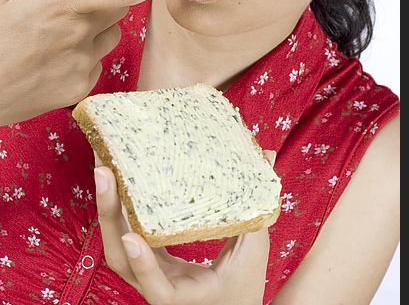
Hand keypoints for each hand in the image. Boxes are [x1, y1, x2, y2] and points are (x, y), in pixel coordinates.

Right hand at [0, 0, 198, 124]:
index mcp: (61, 5)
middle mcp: (78, 34)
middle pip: (119, 11)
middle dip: (106, 4)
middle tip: (68, 11)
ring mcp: (81, 65)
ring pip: (108, 38)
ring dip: (94, 33)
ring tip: (54, 41)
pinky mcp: (81, 89)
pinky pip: (97, 65)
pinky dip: (85, 60)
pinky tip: (53, 63)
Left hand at [94, 149, 276, 304]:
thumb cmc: (243, 283)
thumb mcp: (253, 249)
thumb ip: (256, 206)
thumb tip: (268, 155)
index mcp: (187, 294)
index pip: (158, 289)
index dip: (144, 266)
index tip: (133, 237)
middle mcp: (159, 286)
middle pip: (121, 259)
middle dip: (108, 213)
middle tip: (104, 170)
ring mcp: (148, 273)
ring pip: (116, 246)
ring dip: (106, 206)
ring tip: (104, 163)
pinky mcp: (146, 258)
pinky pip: (124, 233)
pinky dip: (116, 207)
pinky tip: (116, 176)